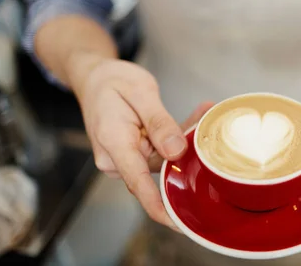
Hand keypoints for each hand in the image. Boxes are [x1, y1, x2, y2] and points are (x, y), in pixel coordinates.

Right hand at [73, 57, 212, 228]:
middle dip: (186, 152)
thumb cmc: (113, 82)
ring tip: (202, 111)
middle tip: (205, 120)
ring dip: (184, 139)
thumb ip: (159, 123)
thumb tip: (176, 152)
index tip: (178, 222)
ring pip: (164, 158)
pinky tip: (195, 117)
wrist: (95, 77)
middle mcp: (116, 158)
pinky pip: (160, 151)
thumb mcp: (140, 92)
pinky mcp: (133, 154)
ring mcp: (125, 158)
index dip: (158, 206)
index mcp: (114, 142)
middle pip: (158, 168)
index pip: (138, 182)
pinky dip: (177, 137)